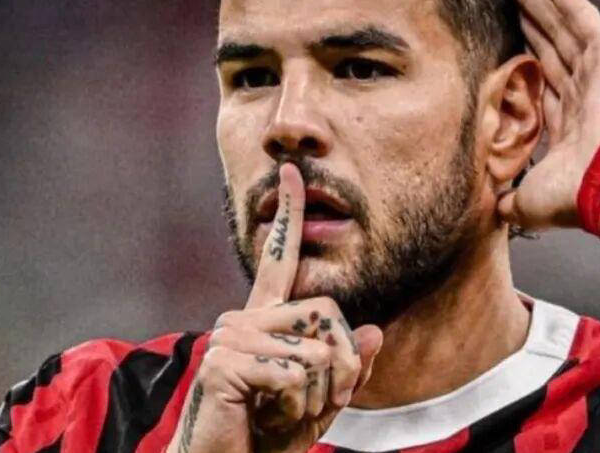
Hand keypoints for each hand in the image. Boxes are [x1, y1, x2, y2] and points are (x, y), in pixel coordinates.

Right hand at [166, 163, 382, 452]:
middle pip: (329, 314)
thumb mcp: (319, 404)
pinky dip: (295, 407)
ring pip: (318, 351)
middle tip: (308, 403)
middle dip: (340, 368)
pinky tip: (262, 416)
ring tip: (277, 412)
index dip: (288, 215)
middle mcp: (243, 319)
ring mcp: (230, 337)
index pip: (279, 261)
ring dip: (315, 396)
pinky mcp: (224, 362)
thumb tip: (375, 331)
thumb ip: (347, 369)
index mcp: (263, 321)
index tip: (292, 173)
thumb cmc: (266, 438)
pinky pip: (295, 375)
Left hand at [498, 0, 599, 229]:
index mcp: (569, 124)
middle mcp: (584, 93)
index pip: (544, 82)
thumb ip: (507, 200)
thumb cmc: (577, 194)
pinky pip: (581, 16)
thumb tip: (489, 212)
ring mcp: (598, 71)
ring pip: (561, 26)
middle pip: (550, 46)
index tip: (507, 42)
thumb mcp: (529, 200)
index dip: (525, 59)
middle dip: (531, 20)